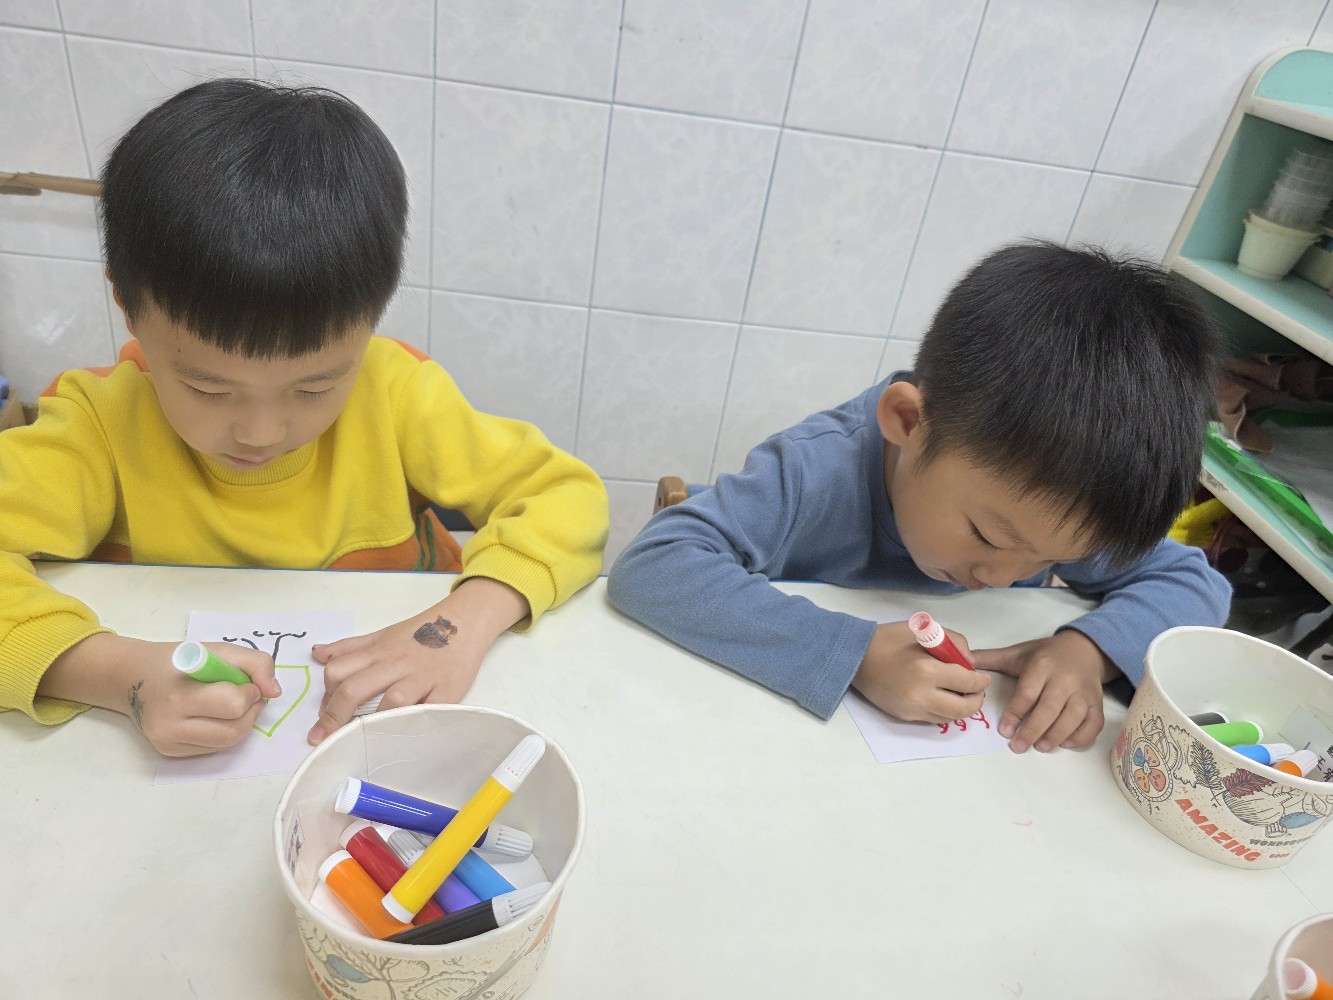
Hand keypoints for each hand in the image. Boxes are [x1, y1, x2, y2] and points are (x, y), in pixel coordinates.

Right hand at [39, 633, 280, 756]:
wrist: (131, 677)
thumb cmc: (177, 661)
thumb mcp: (218, 650)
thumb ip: (255, 663)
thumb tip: (275, 692)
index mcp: (179, 695)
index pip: (232, 705)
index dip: (249, 693)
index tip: (246, 682)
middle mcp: (169, 725)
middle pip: (232, 730)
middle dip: (250, 712)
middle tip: (248, 696)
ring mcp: (168, 743)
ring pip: (226, 743)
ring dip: (242, 724)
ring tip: (236, 705)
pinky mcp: (170, 752)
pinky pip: (212, 748)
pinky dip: (225, 732)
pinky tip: (217, 716)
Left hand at [308, 577, 528, 744]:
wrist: (464, 623)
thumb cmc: (420, 633)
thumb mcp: (382, 635)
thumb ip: (350, 647)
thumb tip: (317, 654)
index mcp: (377, 652)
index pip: (338, 671)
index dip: (324, 697)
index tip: (321, 718)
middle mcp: (395, 664)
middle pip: (355, 689)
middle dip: (334, 717)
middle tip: (323, 739)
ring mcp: (422, 678)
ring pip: (391, 701)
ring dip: (373, 723)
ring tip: (362, 740)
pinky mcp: (447, 691)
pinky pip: (428, 711)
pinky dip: (414, 725)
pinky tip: (401, 737)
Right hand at [851, 621, 989, 724]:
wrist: (855, 657)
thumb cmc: (890, 639)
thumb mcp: (925, 630)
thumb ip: (955, 643)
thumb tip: (970, 665)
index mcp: (927, 670)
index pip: (967, 682)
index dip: (980, 681)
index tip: (983, 677)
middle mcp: (921, 695)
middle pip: (962, 708)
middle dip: (976, 700)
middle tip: (977, 690)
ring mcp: (912, 709)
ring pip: (950, 718)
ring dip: (962, 708)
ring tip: (962, 695)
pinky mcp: (904, 716)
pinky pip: (933, 718)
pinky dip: (944, 711)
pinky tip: (943, 698)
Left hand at [970, 629, 1116, 752]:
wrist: (1084, 649)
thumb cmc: (1046, 655)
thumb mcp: (1018, 653)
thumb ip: (991, 658)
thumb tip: (964, 660)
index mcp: (1043, 665)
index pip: (1028, 692)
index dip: (1016, 712)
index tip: (1005, 730)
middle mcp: (1065, 679)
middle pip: (1050, 707)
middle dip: (1034, 729)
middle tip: (1018, 746)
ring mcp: (1084, 692)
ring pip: (1074, 717)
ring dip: (1057, 734)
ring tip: (1041, 747)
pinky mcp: (1098, 702)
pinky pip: (1094, 723)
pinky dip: (1082, 736)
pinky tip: (1066, 744)